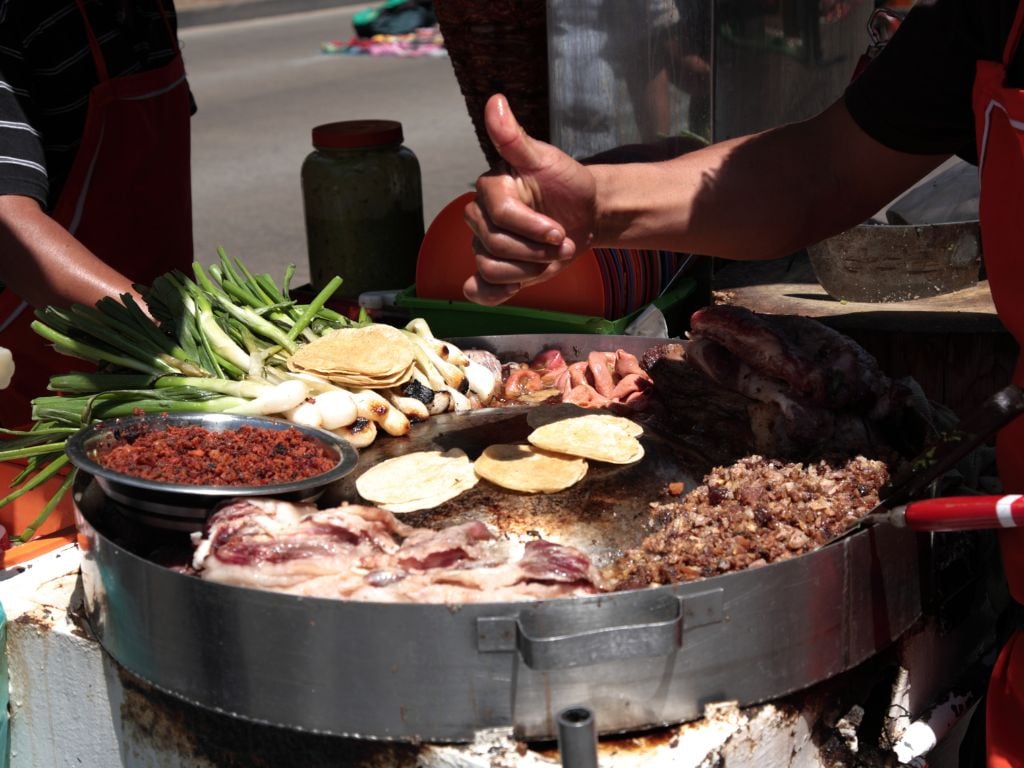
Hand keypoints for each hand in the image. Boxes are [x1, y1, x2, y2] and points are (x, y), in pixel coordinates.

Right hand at [462, 94, 597, 305]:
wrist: (585, 213)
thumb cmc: (567, 183)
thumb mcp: (547, 159)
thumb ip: (516, 137)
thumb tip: (495, 102)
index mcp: (491, 188)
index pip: (501, 215)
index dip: (531, 228)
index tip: (559, 231)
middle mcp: (481, 216)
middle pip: (494, 245)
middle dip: (535, 250)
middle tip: (562, 242)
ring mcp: (486, 244)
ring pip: (491, 268)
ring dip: (528, 269)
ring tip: (552, 257)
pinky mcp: (496, 268)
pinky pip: (480, 288)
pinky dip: (492, 293)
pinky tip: (513, 289)